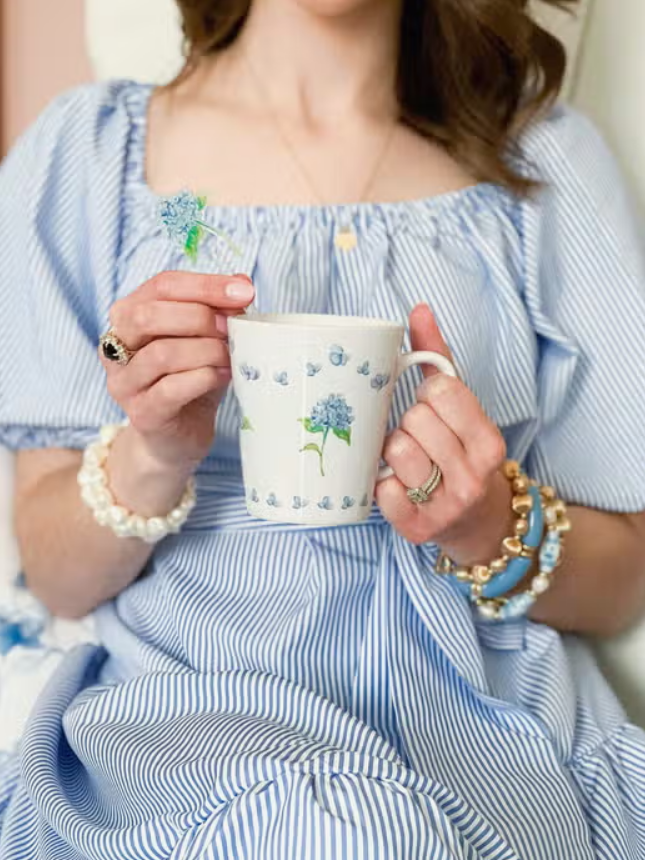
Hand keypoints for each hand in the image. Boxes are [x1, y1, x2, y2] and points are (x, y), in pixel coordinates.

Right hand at [102, 271, 254, 471]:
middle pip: (150, 316)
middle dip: (200, 317)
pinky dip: (204, 378)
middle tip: (232, 328)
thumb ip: (219, 311)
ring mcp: (124, 383)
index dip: (205, 285)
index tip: (244, 293)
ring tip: (230, 355)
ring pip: (161, 354)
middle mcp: (115, 346)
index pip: (162, 286)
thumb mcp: (207, 339)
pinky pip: (170, 389)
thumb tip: (242, 283)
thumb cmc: (191, 381)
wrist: (178, 437)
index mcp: (128, 316)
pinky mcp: (141, 413)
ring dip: (206, 350)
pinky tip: (222, 376)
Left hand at [377, 304, 512, 564]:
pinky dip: (384, 485)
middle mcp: (473, 476)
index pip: (442, 391)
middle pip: (413, 420)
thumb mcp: (463, 410)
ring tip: (408, 462)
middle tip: (420, 438)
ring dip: (392, 452)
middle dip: (410, 423)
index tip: (432, 407)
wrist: (481, 525)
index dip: (427, 394)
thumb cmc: (464, 456)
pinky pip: (381, 490)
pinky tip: (401, 487)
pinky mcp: (417, 530)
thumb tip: (418, 309)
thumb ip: (440, 360)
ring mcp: (446, 506)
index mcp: (489, 441)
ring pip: (395, 451)